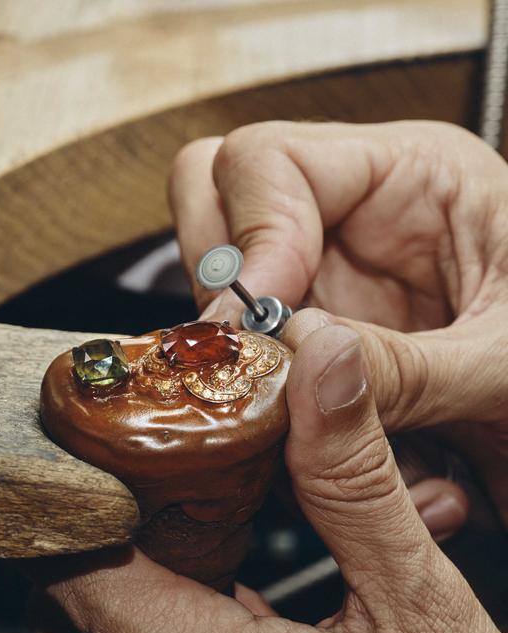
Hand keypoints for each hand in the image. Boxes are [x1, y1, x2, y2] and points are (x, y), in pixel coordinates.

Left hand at [31, 326, 507, 632]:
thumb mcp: (416, 595)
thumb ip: (355, 482)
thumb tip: (324, 362)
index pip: (82, 573)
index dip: (80, 503)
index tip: (96, 454)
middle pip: (62, 606)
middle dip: (83, 534)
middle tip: (119, 475)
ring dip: (98, 569)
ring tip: (141, 514)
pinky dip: (127, 604)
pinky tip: (178, 568)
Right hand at [169, 121, 507, 520]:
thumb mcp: (504, 362)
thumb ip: (408, 369)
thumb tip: (304, 357)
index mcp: (408, 173)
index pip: (267, 159)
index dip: (250, 233)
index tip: (261, 312)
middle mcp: (349, 215)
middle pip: (215, 198)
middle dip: (218, 273)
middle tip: (254, 341)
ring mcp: (319, 274)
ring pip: (216, 277)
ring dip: (235, 334)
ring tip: (283, 385)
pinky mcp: (306, 329)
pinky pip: (242, 339)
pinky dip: (251, 377)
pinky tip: (295, 412)